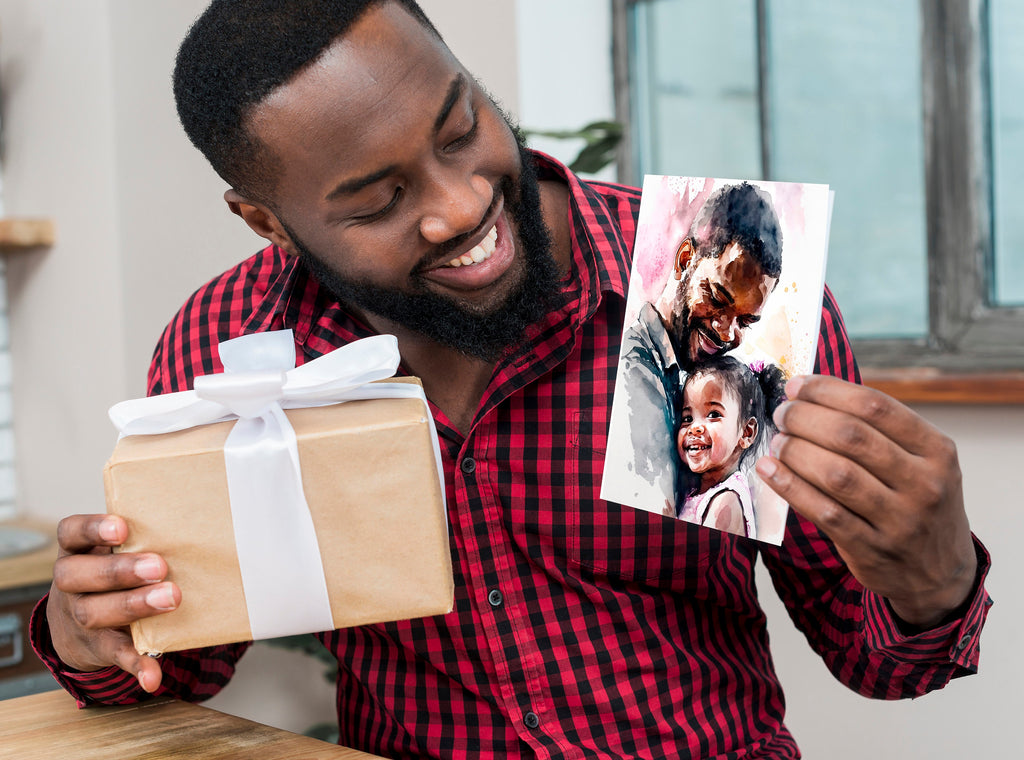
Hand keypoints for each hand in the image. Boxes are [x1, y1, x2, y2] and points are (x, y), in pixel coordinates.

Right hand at [47, 514, 180, 692]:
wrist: (77, 624)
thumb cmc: (112, 573)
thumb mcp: (113, 551)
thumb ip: (141, 537)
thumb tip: (194, 525)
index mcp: (77, 551)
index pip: (71, 533)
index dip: (92, 529)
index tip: (122, 528)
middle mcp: (71, 583)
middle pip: (79, 575)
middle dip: (120, 571)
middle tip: (159, 567)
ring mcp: (79, 617)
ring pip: (92, 612)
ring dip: (133, 606)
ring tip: (170, 599)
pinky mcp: (98, 647)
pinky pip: (114, 655)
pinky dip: (136, 664)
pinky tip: (153, 675)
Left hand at [755, 375, 976, 628]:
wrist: (938, 573)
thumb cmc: (917, 503)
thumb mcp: (921, 462)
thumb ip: (879, 430)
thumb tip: (811, 395)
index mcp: (937, 450)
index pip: (876, 406)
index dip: (828, 391)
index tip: (798, 385)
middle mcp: (923, 483)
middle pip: (851, 436)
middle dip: (805, 418)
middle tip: (783, 414)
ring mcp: (899, 520)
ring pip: (836, 474)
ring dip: (796, 451)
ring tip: (778, 441)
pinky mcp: (871, 549)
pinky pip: (823, 512)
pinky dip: (790, 486)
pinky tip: (770, 470)